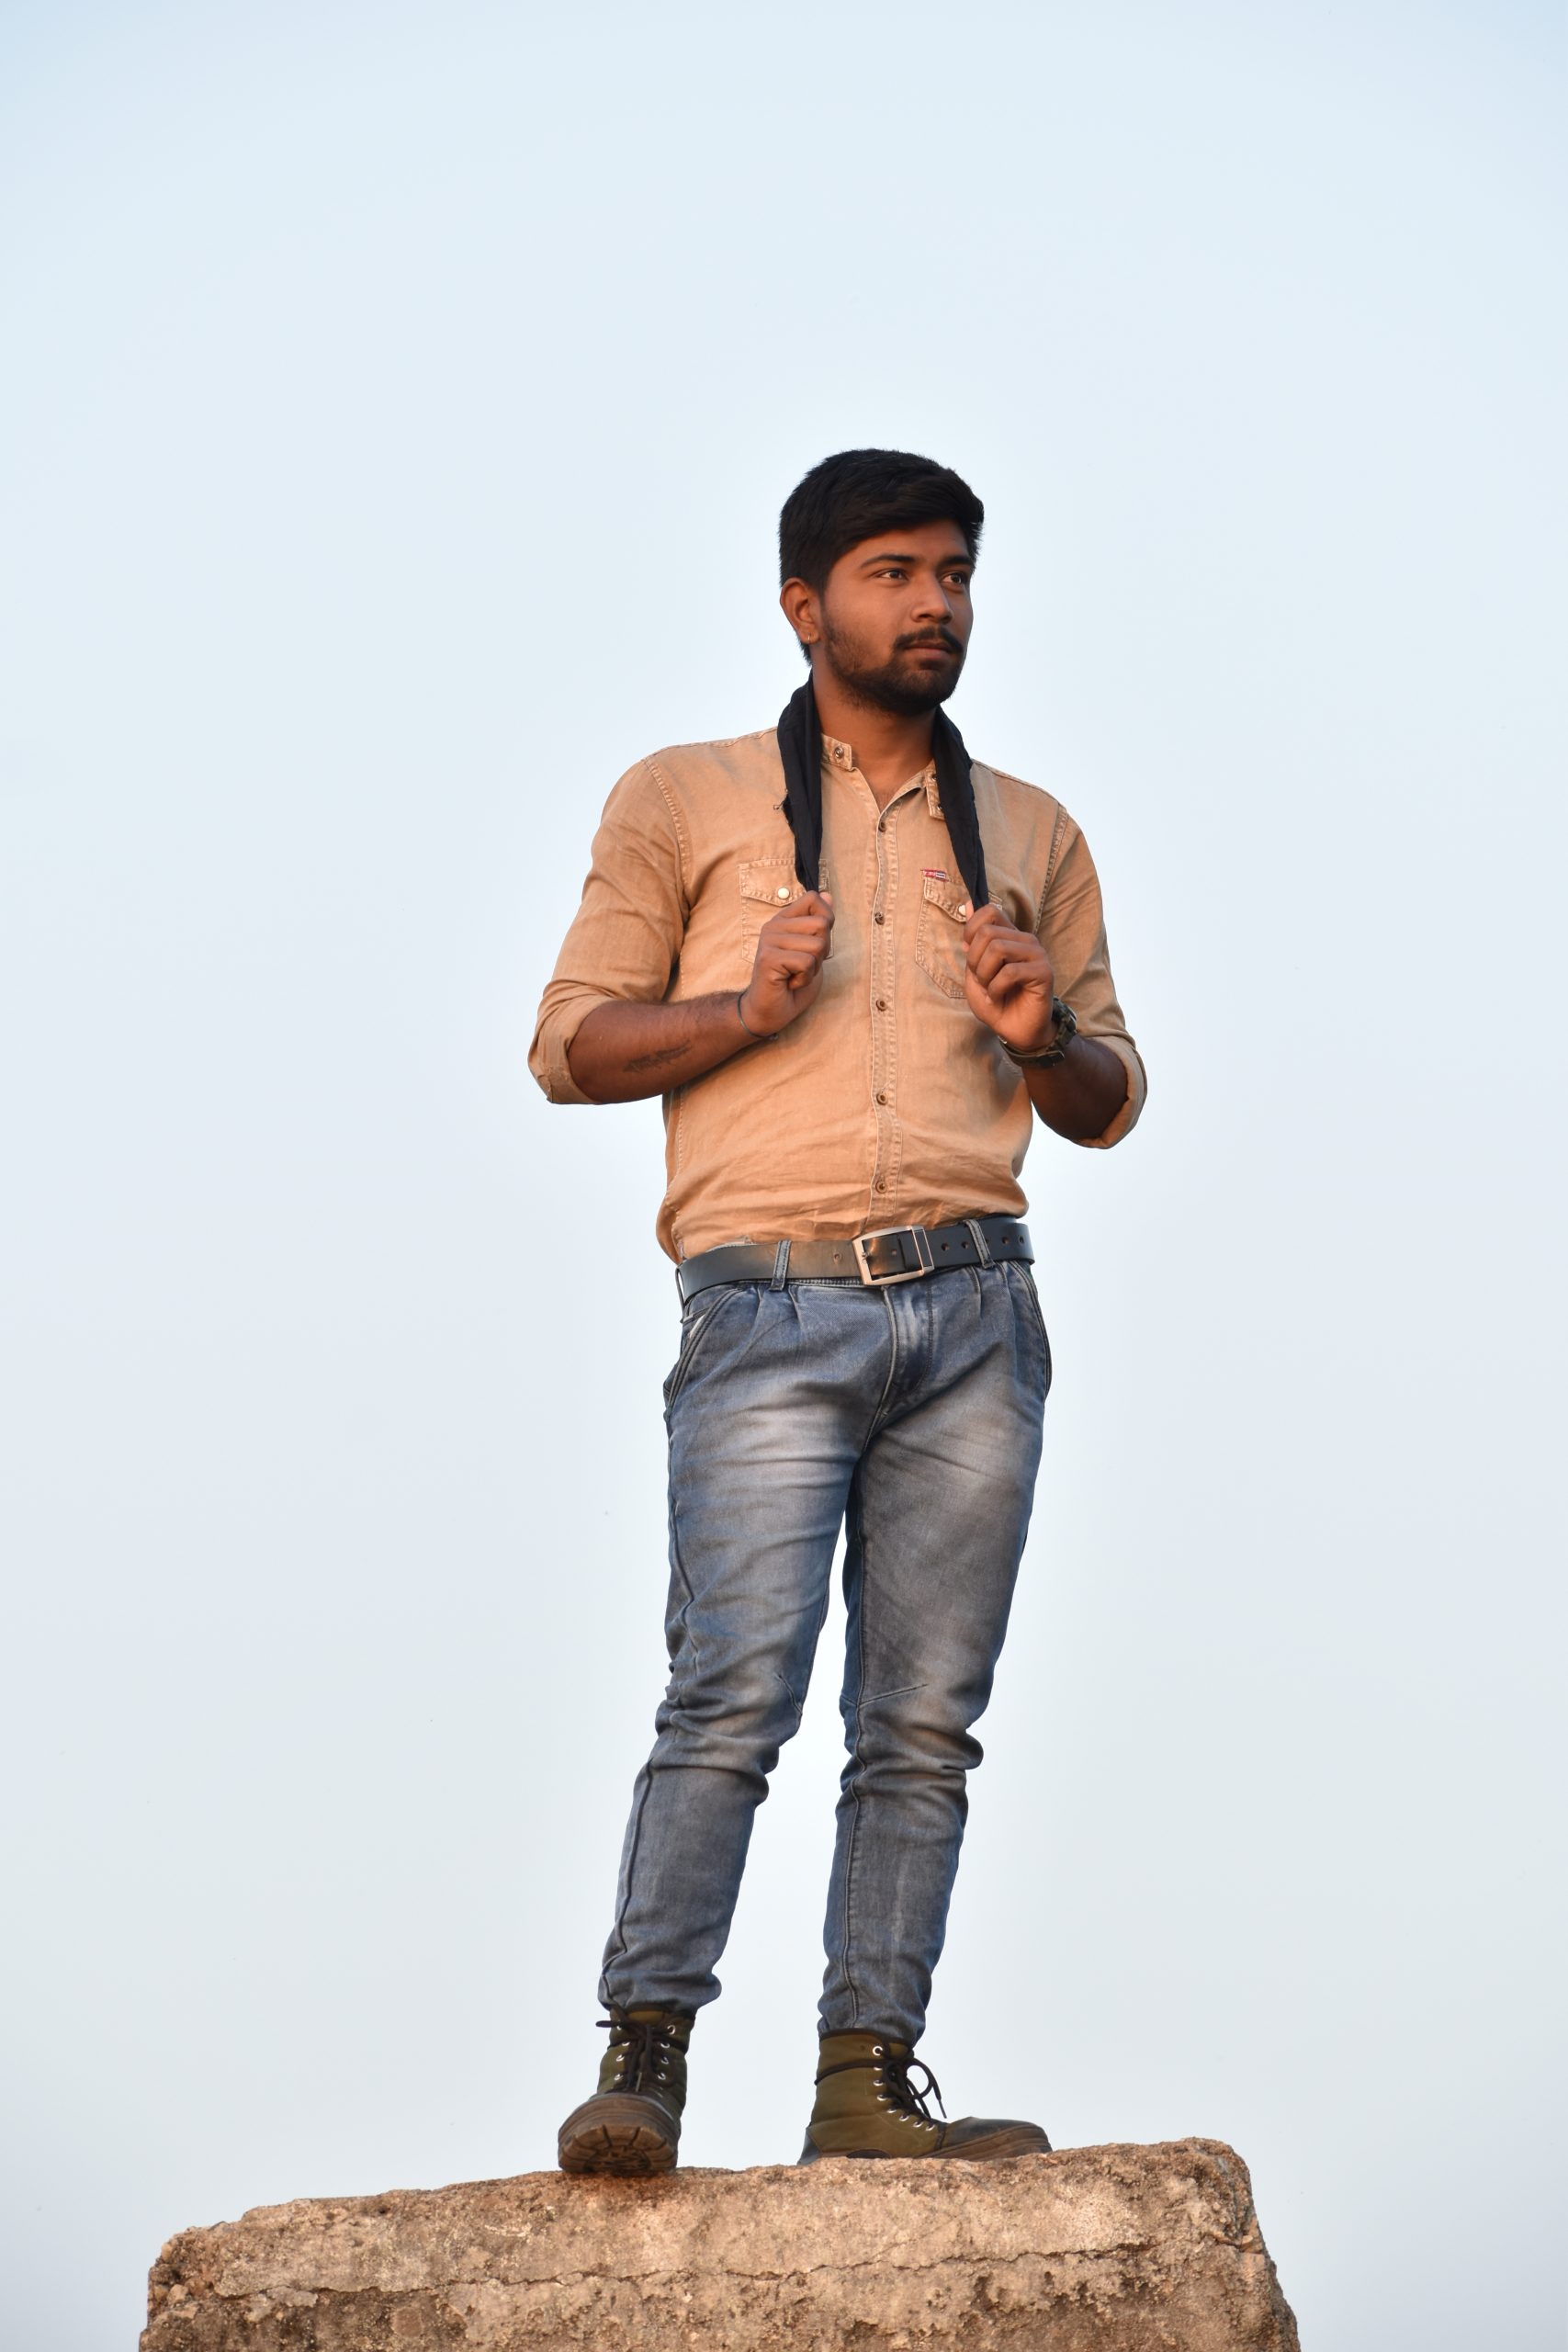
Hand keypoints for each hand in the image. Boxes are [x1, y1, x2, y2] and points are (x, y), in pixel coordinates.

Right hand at [740, 890, 833, 1036]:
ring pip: (817, 945)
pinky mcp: (769, 958)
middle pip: (822, 924)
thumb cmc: (791, 983)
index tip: (812, 945)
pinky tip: (790, 982)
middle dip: (822, 951)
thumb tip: (827, 894)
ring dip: (813, 967)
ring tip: (795, 974)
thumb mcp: (813, 949)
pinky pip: (806, 962)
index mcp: (783, 919)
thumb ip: (818, 923)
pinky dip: (805, 978)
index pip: (814, 899)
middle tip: (803, 966)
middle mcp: (773, 925)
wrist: (769, 1012)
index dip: (825, 922)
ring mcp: (769, 940)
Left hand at [961, 903, 1058, 1052]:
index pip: (989, 911)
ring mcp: (1036, 954)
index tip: (971, 954)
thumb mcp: (974, 972)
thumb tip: (967, 904)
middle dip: (975, 960)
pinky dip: (996, 988)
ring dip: (985, 975)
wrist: (1015, 1031)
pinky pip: (1010, 972)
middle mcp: (1024, 940)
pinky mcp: (1044, 972)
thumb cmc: (995, 1002)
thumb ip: (971, 942)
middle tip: (982, 980)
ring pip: (997, 948)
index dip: (971, 930)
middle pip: (988, 932)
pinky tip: (998, 997)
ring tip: (990, 989)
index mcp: (1009, 936)